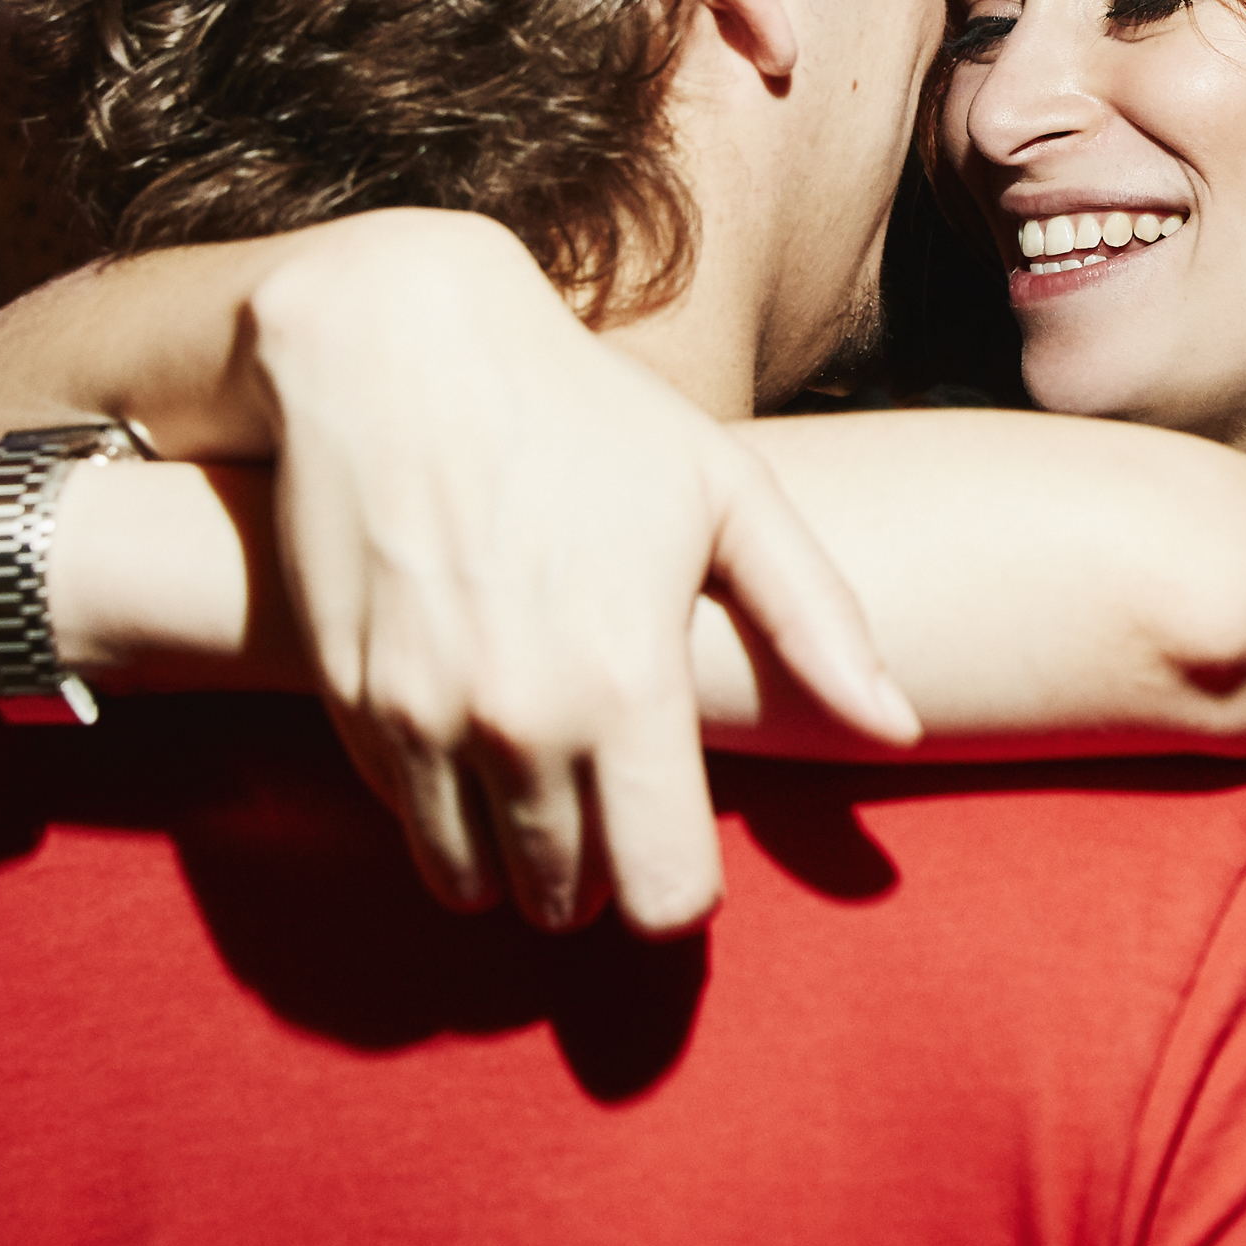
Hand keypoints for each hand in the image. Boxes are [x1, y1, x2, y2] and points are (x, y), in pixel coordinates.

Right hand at [243, 214, 911, 936]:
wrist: (395, 344)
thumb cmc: (583, 414)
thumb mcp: (726, 495)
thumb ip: (820, 625)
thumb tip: (899, 731)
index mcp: (627, 685)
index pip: (664, 895)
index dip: (681, 888)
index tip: (679, 842)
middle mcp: (518, 724)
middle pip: (569, 901)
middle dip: (600, 876)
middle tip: (612, 804)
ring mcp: (419, 718)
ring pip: (472, 884)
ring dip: (513, 861)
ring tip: (543, 790)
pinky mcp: (346, 702)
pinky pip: (403, 820)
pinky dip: (439, 808)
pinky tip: (473, 738)